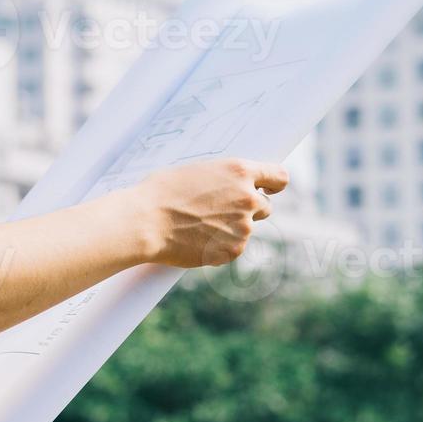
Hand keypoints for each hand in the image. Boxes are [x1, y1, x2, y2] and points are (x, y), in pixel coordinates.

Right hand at [131, 158, 289, 267]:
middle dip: (249, 209)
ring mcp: (243, 227)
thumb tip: (231, 186)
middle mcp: (248, 199)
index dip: (274, 184)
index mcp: (238, 172)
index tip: (268, 189)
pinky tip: (195, 239)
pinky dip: (218, 245)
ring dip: (230, 228)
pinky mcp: (233, 250)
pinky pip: (232, 246)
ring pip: (246, 229)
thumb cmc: (160, 192)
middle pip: (266, 207)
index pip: (278, 176)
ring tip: (197, 225)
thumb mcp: (195, 172)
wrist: (144, 222)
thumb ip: (222, 180)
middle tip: (223, 211)